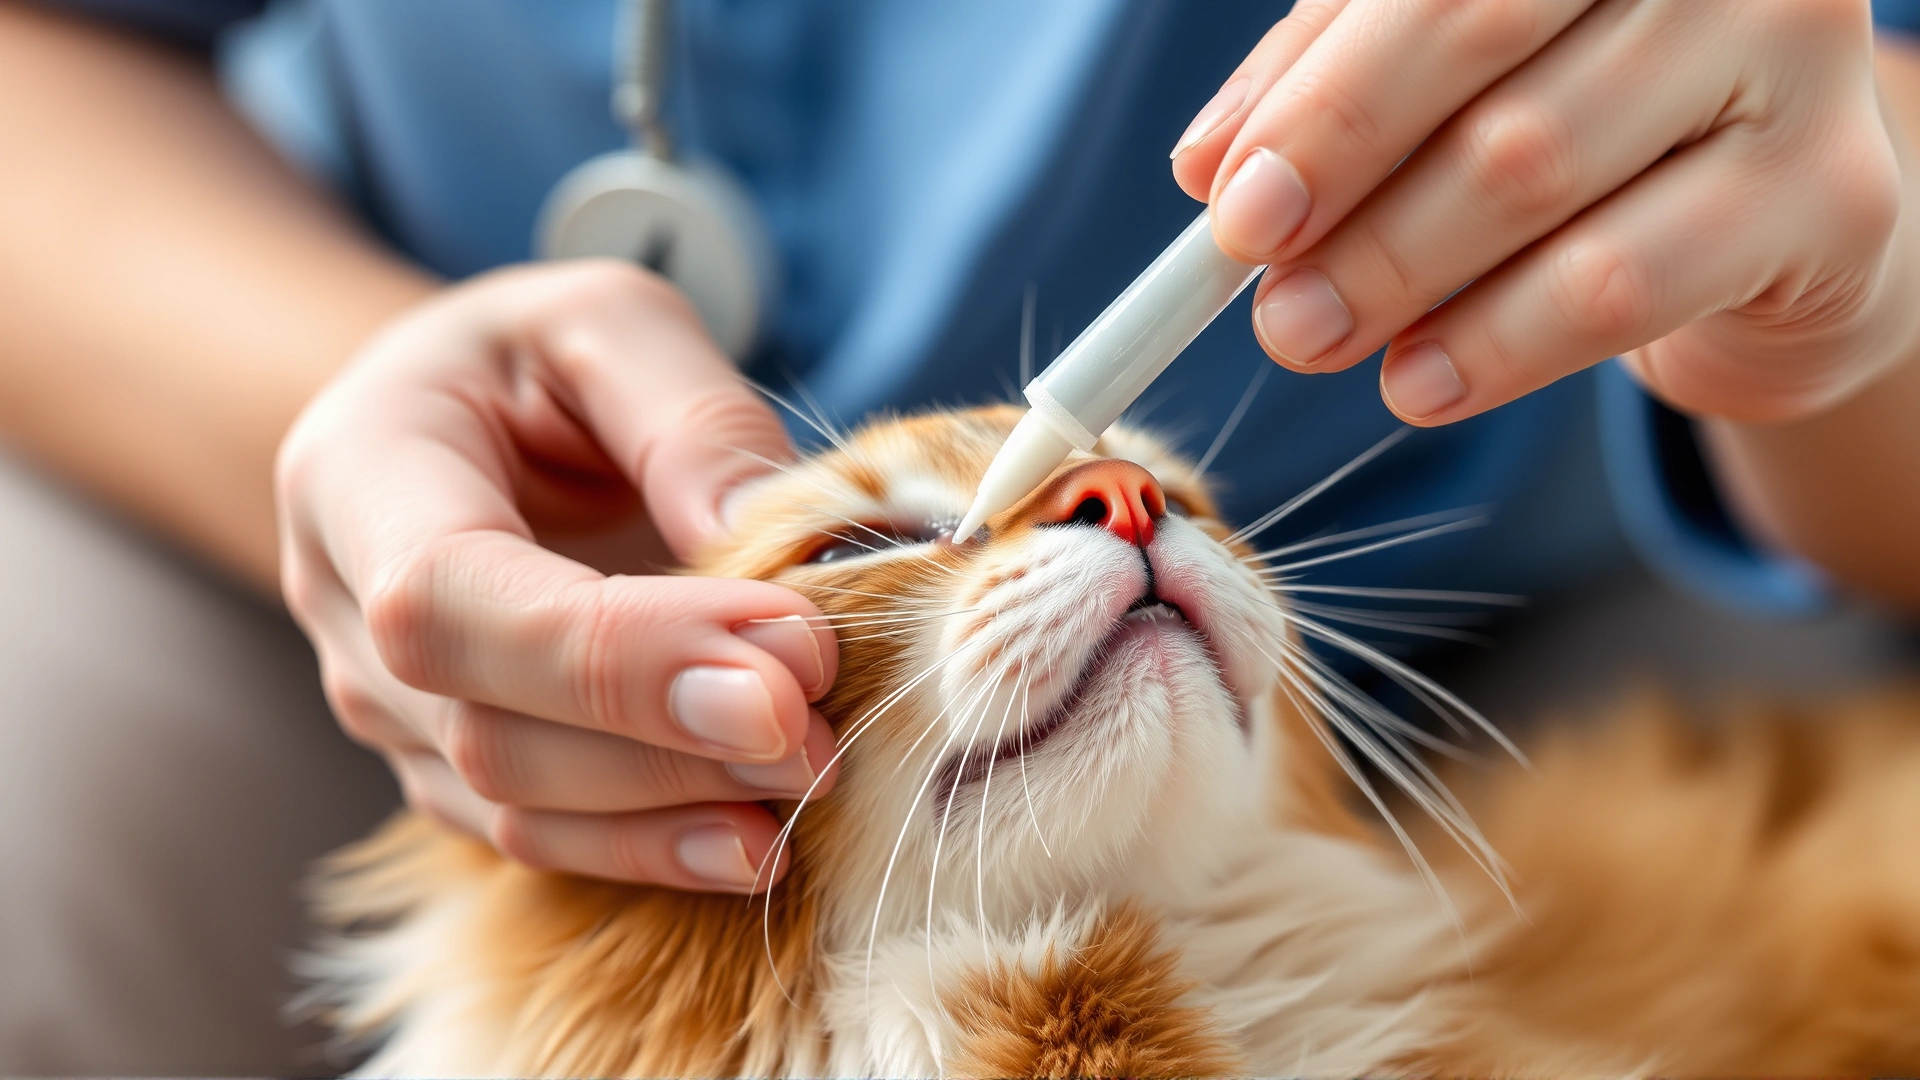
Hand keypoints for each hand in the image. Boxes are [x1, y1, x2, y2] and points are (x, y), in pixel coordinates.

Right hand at [277, 261, 839, 891]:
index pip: (449, 596)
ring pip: (517, 805)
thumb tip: (796, 544)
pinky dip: (655, 850)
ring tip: (811, 780)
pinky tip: (759, 844)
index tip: (785, 650)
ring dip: (675, 810)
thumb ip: (692, 420)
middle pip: (489, 726)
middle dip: (670, 740)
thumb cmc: (532, 362)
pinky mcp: (449, 771)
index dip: (619, 648)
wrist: (451, 425)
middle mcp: (344, 612)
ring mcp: (389, 711)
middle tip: (823, 725)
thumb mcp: (611, 324)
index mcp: (359, 474)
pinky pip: (541, 839)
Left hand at [1173, 0, 1919, 424]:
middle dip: (1343, 177)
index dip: (1322, 93)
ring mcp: (1793, 54)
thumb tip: (1212, 168)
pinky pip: (1616, 282)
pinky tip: (1418, 384)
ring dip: (1392, 272)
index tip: (1231, 202)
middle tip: (1261, 290)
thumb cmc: (1583, 114)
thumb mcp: (1448, 77)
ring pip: (1533, 167)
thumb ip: (1328, 87)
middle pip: (1477, 38)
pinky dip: (1493, 345)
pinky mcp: (1829, 196)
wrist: (1764, 218)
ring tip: (1307, 338)